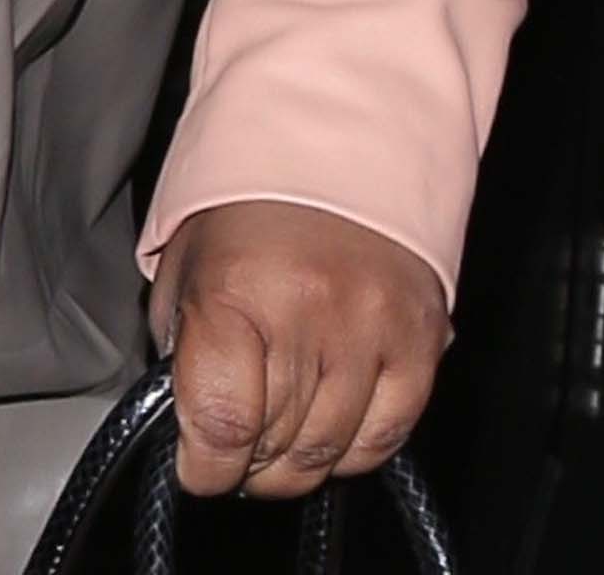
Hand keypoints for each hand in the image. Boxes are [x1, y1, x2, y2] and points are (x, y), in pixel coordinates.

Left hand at [149, 201, 450, 498]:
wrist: (335, 136)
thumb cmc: (247, 197)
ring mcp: (372, 328)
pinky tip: (325, 428)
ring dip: (293, 462)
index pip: (221, 422)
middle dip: (244, 463)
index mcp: (237, 285)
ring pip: (327, 453)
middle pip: (274, 445)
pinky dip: (349, 450)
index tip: (198, 467)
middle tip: (232, 447)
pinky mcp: (421, 341)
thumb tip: (192, 426)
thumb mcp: (186, 259)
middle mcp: (309, 309)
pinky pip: (384, 438)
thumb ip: (183, 345)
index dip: (204, 466)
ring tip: (275, 437)